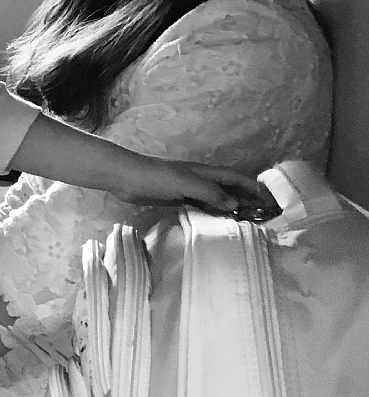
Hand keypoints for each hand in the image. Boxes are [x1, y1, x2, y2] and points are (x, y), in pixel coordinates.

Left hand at [109, 154, 267, 215]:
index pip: (236, 178)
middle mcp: (200, 180)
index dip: (253, 187)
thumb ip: (211, 193)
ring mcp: (188, 189)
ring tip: (245, 224)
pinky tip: (218, 225)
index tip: (270, 201)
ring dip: (230, 208)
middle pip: (228, 189)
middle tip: (262, 217)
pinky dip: (212, 214)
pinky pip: (201, 207)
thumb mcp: (187, 183)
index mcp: (205, 172)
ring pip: (216, 199)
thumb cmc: (157, 177)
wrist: (126, 178)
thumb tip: (235, 205)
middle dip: (246, 199)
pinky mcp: (177, 199)